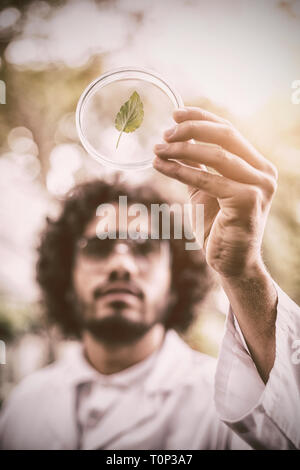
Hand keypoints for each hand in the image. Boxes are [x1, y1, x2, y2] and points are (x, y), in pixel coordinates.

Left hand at [153, 107, 277, 278]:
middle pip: (224, 136)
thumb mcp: (206, 190)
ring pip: (216, 155)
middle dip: (190, 130)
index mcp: (257, 166)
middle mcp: (263, 172)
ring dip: (182, 149)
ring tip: (158, 149)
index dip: (201, 118)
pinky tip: (160, 165)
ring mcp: (259, 186)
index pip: (228, 131)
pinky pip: (207, 179)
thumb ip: (199, 166)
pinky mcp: (247, 200)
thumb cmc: (218, 227)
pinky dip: (180, 171)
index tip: (175, 114)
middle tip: (164, 133)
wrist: (231, 263)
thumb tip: (179, 139)